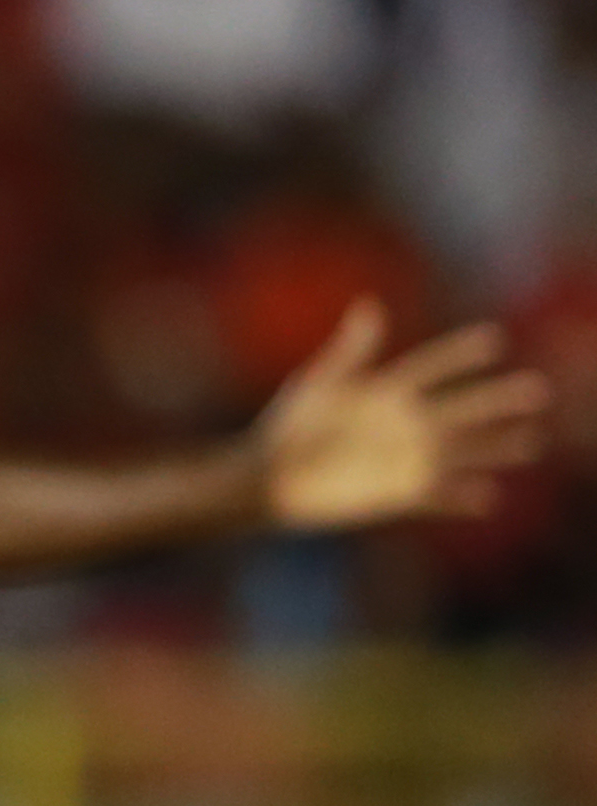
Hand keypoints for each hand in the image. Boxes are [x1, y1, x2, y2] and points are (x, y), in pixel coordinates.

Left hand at [258, 300, 550, 529]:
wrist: (268, 479)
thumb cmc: (288, 428)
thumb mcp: (319, 385)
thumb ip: (350, 351)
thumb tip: (370, 307)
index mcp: (386, 390)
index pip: (432, 367)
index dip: (461, 355)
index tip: (494, 340)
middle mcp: (405, 423)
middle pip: (461, 408)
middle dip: (498, 399)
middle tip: (537, 388)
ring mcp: (405, 459)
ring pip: (461, 451)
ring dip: (495, 447)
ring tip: (530, 441)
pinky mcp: (397, 495)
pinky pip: (437, 496)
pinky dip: (461, 498)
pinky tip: (487, 497)